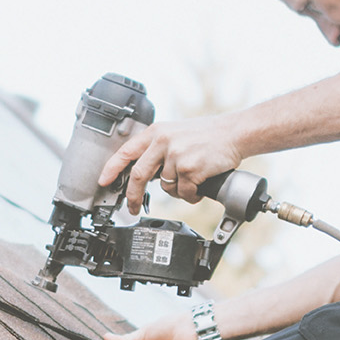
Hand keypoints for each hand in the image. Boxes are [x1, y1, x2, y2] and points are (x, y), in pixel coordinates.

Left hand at [98, 116, 242, 213]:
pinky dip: (191, 196)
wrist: (235, 133)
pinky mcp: (189, 169)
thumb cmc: (208, 135)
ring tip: (192, 181)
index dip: (112, 168)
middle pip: (138, 176)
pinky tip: (200, 186)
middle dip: (133, 196)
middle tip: (133, 208)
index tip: (103, 181)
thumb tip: (143, 174)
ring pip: (166, 187)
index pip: (126, 151)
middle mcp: (162, 142)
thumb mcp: (175, 133)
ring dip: (178, 191)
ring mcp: (175, 156)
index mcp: (156, 132)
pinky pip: (183, 193)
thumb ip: (158, 149)